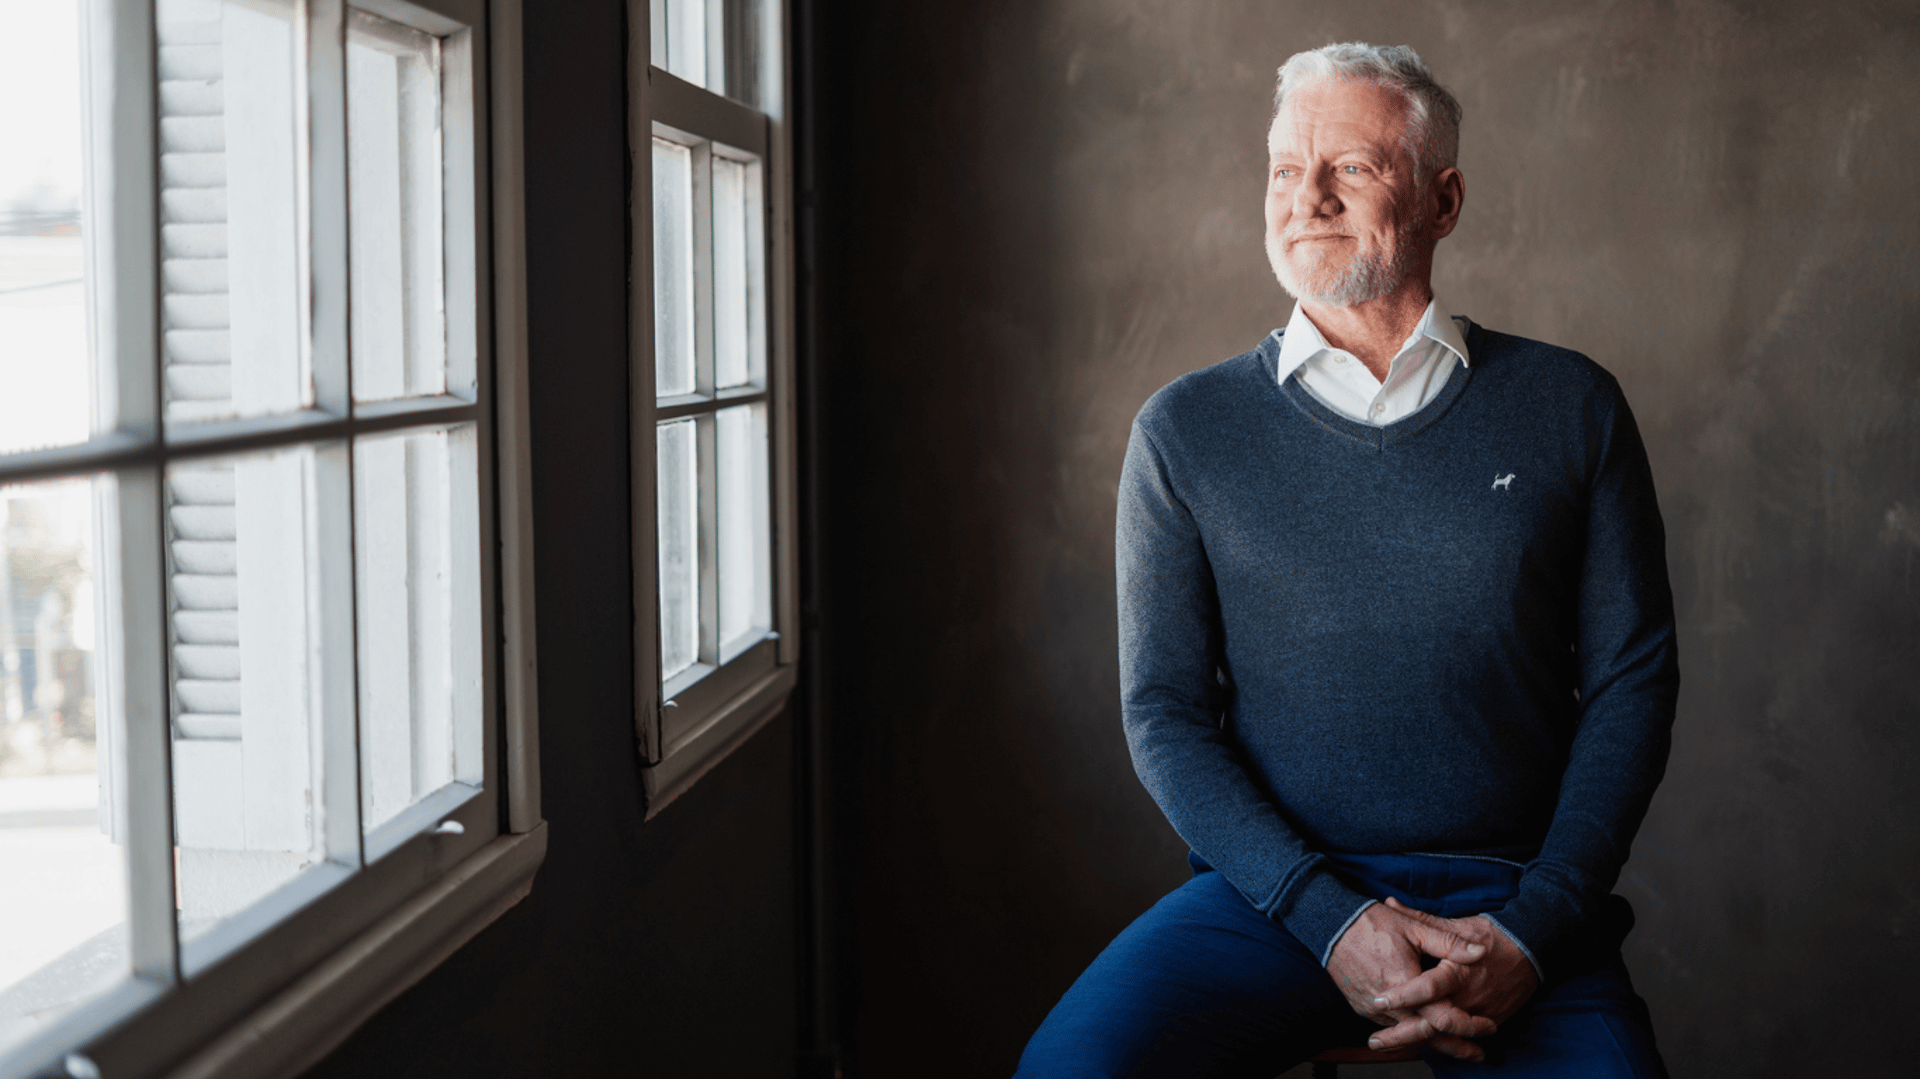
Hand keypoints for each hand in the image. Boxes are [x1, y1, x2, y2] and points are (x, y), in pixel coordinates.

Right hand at [1325, 900, 1498, 1060]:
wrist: (1329, 924)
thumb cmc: (1371, 923)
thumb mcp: (1414, 928)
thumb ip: (1449, 943)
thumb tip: (1480, 953)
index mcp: (1406, 984)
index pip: (1444, 1017)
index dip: (1470, 1025)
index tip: (1489, 1026)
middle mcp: (1388, 1005)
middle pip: (1429, 1036)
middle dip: (1456, 1047)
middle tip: (1478, 1053)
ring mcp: (1372, 1009)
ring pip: (1409, 1036)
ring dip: (1433, 1042)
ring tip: (1456, 1047)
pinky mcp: (1362, 1008)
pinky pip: (1391, 1028)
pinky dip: (1410, 1032)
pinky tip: (1422, 1032)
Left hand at [1366, 898, 1539, 1052]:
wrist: (1532, 949)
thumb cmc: (1492, 935)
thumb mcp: (1457, 924)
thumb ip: (1421, 919)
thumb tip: (1390, 902)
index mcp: (1459, 971)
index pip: (1428, 988)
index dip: (1403, 996)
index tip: (1379, 1000)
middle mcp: (1468, 996)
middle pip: (1433, 1023)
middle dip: (1402, 1035)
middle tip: (1376, 1041)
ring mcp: (1480, 1012)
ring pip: (1445, 1035)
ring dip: (1417, 1042)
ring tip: (1387, 1046)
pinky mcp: (1489, 1020)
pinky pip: (1462, 1038)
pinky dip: (1440, 1043)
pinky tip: (1417, 1045)